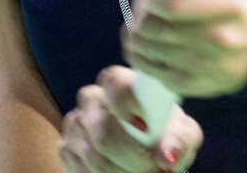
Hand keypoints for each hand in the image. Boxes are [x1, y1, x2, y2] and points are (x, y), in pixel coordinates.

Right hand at [57, 64, 201, 171]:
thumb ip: (180, 139)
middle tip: (153, 168)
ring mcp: (75, 123)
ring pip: (96, 158)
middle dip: (134, 157)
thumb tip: (166, 155)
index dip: (128, 104)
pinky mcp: (65, 149)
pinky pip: (83, 172)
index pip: (115, 83)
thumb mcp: (181, 133)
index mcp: (118, 82)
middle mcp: (91, 98)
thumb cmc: (164, 134)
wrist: (145, 150)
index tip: (147, 128)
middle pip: (103, 129)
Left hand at [122, 0, 246, 96]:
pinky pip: (161, 76)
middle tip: (136, 11)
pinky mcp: (202, 86)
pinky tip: (144, 50)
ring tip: (133, 30)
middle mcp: (222, 38)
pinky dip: (145, 63)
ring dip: (135, 40)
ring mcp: (212, 66)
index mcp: (229, 5)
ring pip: (155, 54)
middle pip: (159, 30)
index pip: (172, 6)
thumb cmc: (232, 1)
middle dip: (139, 18)